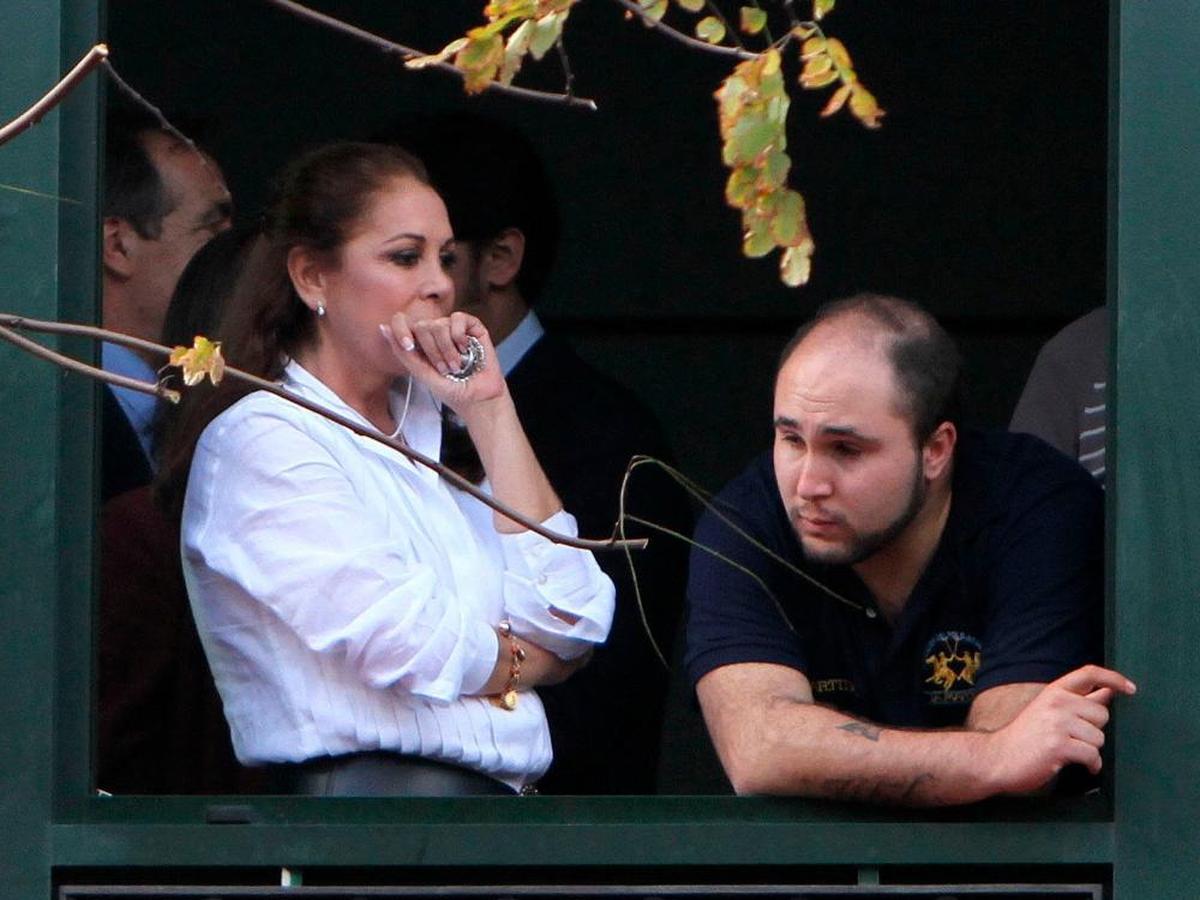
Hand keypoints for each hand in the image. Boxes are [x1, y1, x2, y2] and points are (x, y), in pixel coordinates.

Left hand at [380, 311, 504, 411]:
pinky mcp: (473, 327)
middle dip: (432, 351)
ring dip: (447, 349)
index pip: (403, 321)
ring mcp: (454, 329)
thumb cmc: (451, 390)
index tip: (409, 347)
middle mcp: (436, 333)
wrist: (478, 399)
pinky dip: (459, 336)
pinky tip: (466, 349)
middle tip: (444, 369)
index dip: (402, 329)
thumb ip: (403, 352)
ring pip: (440, 323)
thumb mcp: (421, 374)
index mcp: (420, 342)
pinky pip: (458, 318)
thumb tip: (382, 327)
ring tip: (457, 365)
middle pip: (422, 325)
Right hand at [983, 664, 1135, 794]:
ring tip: (1072, 753)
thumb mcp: (1048, 711)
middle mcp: (1056, 703)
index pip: (1089, 673)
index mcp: (1054, 691)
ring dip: (1091, 750)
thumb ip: (1077, 702)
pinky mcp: (1058, 746)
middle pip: (1102, 714)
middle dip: (1095, 731)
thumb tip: (1107, 692)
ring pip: (1099, 738)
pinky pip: (1093, 755)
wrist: (996, 758)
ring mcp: (1057, 724)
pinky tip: (1082, 766)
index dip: (1113, 678)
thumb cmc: (1026, 737)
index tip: (1131, 689)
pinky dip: (1091, 765)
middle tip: (1076, 739)